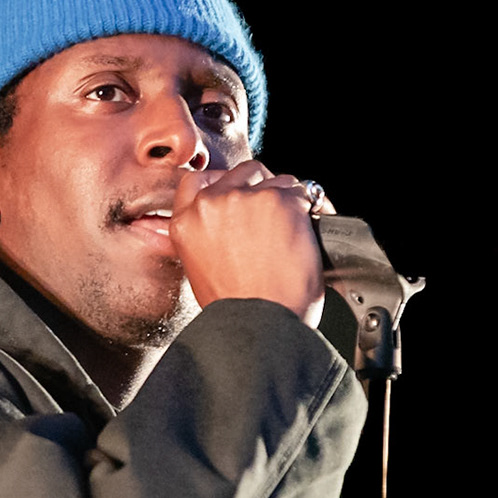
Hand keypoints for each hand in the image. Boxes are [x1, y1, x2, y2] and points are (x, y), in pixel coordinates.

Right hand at [170, 161, 331, 328]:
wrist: (261, 324)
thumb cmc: (239, 309)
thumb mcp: (201, 269)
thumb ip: (208, 236)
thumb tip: (231, 223)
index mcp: (186, 223)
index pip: (197, 181)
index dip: (223, 183)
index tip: (237, 191)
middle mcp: (211, 204)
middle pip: (242, 173)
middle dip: (260, 189)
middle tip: (273, 218)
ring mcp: (246, 199)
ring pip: (276, 180)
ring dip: (287, 199)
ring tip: (291, 232)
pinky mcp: (279, 201)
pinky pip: (303, 193)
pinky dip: (311, 209)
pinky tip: (309, 232)